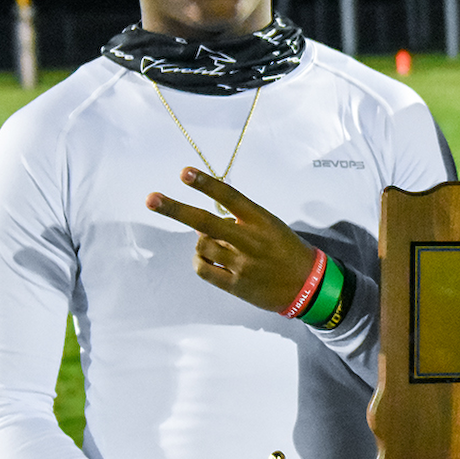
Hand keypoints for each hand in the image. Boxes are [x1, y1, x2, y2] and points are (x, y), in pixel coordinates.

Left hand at [146, 168, 317, 312]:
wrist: (308, 285)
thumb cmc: (286, 249)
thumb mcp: (270, 226)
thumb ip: (239, 220)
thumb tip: (203, 225)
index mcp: (260, 220)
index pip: (229, 197)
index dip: (205, 184)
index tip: (183, 173)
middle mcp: (249, 240)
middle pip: (205, 222)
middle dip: (175, 209)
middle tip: (151, 199)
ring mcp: (241, 263)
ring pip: (202, 246)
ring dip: (201, 242)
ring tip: (215, 245)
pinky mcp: (236, 284)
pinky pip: (204, 269)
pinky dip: (199, 261)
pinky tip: (208, 260)